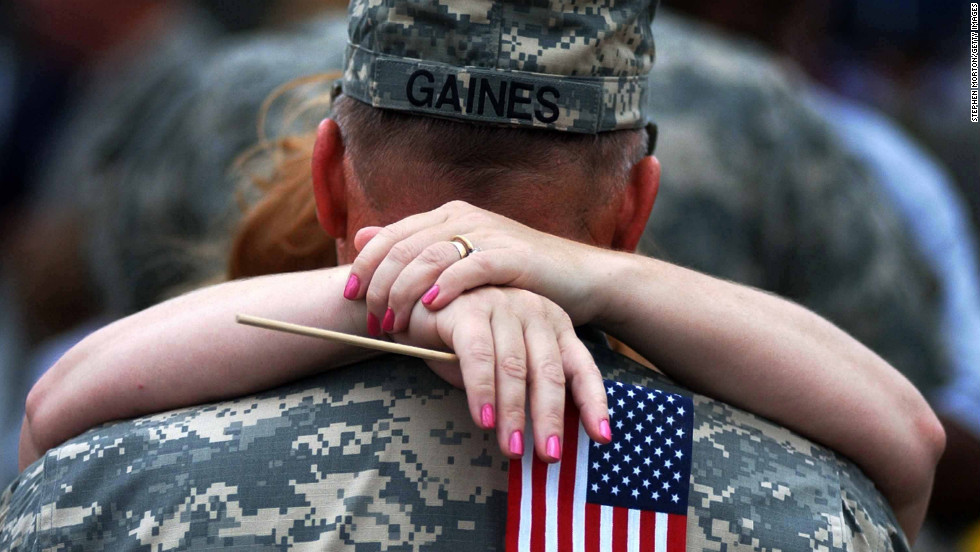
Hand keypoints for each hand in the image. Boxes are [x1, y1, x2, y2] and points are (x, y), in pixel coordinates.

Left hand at [343, 201, 610, 334]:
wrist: (580, 278)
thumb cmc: (517, 280)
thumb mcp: (462, 263)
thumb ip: (416, 252)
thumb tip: (364, 237)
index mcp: (446, 216)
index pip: (389, 235)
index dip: (363, 265)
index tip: (349, 297)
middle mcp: (463, 217)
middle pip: (401, 248)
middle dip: (378, 287)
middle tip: (373, 322)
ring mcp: (487, 233)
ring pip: (427, 258)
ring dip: (403, 294)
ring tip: (393, 324)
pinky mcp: (511, 255)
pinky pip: (468, 268)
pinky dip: (444, 287)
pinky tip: (430, 308)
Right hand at [395, 286, 610, 462]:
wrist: (416, 305)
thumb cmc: (465, 340)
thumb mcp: (505, 364)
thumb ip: (526, 388)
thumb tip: (546, 437)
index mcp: (553, 324)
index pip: (581, 367)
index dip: (593, 403)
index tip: (601, 437)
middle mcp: (534, 311)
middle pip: (549, 373)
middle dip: (550, 419)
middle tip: (548, 456)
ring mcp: (502, 306)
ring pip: (514, 368)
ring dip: (514, 413)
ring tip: (513, 448)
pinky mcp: (469, 310)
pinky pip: (478, 356)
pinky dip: (482, 391)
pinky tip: (483, 419)